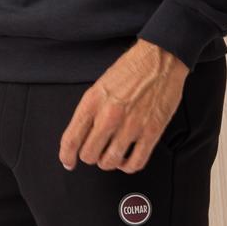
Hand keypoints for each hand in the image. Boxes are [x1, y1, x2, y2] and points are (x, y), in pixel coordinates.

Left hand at [59, 40, 189, 173]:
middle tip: (95, 151)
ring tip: (112, 154)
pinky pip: (135, 163)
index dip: (66, 156)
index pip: (71, 139)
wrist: (160, 59)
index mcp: (93, 101)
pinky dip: (128, 166)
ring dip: (108, 162)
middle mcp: (109, 115)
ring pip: (110, 162)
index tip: (68, 161)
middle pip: (89, 155)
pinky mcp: (151, 132)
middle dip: (90, 156)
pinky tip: (127, 159)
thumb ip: (90, 110)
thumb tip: (81, 135)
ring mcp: (131, 125)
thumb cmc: (131, 69)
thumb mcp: (100, 85)